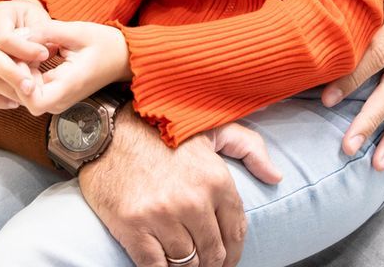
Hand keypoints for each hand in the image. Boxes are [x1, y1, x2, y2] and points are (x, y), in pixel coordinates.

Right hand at [0, 0, 51, 109]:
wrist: (17, 26)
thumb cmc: (31, 25)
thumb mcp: (39, 23)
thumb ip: (38, 37)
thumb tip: (40, 55)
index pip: (4, 38)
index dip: (25, 50)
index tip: (45, 57)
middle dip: (12, 75)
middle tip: (32, 88)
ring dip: (6, 90)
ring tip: (27, 96)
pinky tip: (13, 102)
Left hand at [17, 19, 130, 115]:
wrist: (122, 58)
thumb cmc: (105, 44)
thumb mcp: (77, 31)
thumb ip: (47, 32)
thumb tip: (19, 35)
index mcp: (69, 86)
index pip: (34, 101)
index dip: (21, 81)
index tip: (22, 57)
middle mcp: (61, 100)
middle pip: (23, 97)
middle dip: (15, 73)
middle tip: (16, 48)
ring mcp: (57, 101)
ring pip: (24, 94)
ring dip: (19, 72)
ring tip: (23, 49)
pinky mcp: (54, 96)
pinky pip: (31, 89)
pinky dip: (26, 73)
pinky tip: (30, 55)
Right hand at [81, 108, 274, 266]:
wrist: (107, 130)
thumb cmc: (160, 130)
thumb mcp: (211, 129)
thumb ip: (249, 148)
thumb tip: (276, 177)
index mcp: (215, 179)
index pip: (236, 231)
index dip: (234, 251)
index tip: (227, 258)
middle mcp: (193, 201)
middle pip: (213, 253)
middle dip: (212, 263)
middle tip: (205, 263)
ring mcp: (162, 216)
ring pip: (187, 263)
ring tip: (184, 261)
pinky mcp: (134, 229)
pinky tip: (163, 264)